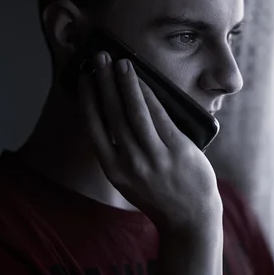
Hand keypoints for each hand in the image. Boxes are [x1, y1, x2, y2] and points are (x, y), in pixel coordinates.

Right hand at [77, 51, 221, 233]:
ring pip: (136, 111)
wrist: (189, 216)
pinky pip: (160, 116)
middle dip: (105, 82)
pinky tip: (143, 81)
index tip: (84, 77)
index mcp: (113, 170)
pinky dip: (149, 95)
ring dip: (126, 83)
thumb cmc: (158, 192)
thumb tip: (110, 111)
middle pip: (113, 114)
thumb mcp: (128, 178)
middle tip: (100, 58)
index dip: (87, 98)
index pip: (94, 127)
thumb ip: (118, 151)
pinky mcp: (177, 149)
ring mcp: (155, 156)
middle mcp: (130, 162)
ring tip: (120, 62)